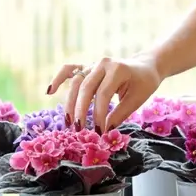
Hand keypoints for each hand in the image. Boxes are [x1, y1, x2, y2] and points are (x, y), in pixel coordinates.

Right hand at [48, 53, 162, 132]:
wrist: (146, 66)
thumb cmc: (144, 83)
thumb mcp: (137, 99)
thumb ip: (119, 114)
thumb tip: (104, 131)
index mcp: (117, 69)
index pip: (102, 94)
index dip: (99, 114)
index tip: (99, 132)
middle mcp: (102, 64)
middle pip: (85, 88)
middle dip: (80, 110)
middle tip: (79, 130)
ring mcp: (93, 64)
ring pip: (75, 82)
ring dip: (69, 103)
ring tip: (68, 122)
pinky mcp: (87, 66)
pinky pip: (69, 69)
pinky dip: (59, 78)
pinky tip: (49, 91)